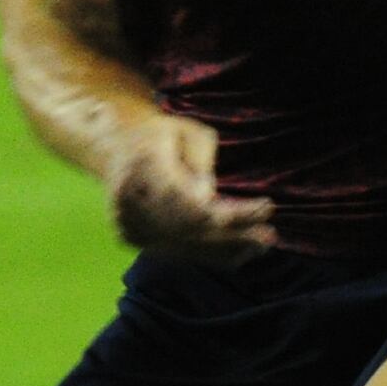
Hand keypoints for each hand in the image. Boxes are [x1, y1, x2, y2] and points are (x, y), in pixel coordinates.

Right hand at [108, 117, 272, 262]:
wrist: (116, 147)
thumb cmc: (162, 135)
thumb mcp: (188, 131)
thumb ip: (201, 158)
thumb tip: (207, 196)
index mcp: (144, 166)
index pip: (195, 203)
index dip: (234, 213)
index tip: (267, 207)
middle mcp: (129, 198)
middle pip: (191, 229)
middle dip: (234, 236)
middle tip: (270, 236)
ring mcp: (126, 221)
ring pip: (184, 246)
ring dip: (226, 250)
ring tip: (260, 247)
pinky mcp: (130, 236)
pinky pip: (175, 252)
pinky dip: (208, 254)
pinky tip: (238, 254)